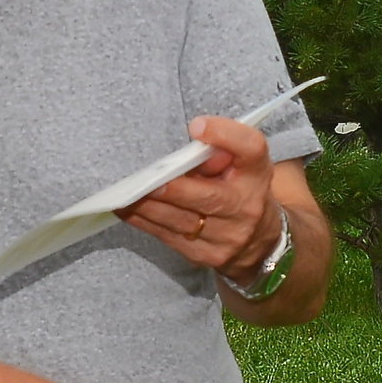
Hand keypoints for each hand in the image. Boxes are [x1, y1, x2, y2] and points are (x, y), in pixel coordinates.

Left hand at [121, 116, 280, 280]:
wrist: (257, 240)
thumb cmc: (240, 187)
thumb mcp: (240, 162)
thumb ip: (220, 146)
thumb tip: (194, 136)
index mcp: (256, 172)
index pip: (250, 149)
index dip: (225, 136)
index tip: (196, 126)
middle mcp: (247, 206)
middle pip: (209, 197)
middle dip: (172, 189)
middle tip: (142, 181)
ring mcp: (228, 237)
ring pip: (182, 221)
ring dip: (149, 207)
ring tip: (124, 195)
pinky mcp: (207, 256)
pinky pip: (170, 237)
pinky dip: (145, 221)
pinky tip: (126, 210)